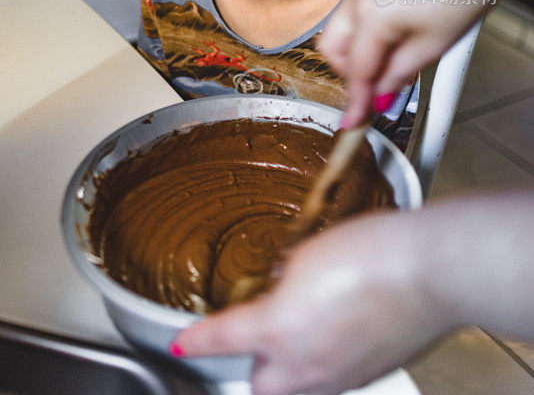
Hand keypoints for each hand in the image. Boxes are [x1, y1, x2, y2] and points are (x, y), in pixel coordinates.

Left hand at [174, 210, 454, 394]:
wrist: (430, 269)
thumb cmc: (372, 252)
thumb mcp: (307, 252)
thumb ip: (284, 279)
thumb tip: (280, 289)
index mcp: (278, 329)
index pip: (221, 339)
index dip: (196, 340)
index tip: (183, 342)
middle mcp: (305, 364)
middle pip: (260, 386)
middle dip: (253, 364)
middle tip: (262, 331)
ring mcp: (341, 376)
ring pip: (299, 387)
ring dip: (291, 364)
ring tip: (306, 323)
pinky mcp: (370, 374)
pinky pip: (334, 378)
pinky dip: (326, 359)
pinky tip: (341, 326)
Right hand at [318, 0, 509, 126]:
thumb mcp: (434, 45)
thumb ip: (399, 75)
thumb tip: (380, 94)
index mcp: (370, 14)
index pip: (356, 70)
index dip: (357, 101)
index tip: (354, 122)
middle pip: (333, 50)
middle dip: (350, 74)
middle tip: (376, 90)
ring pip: (341, 31)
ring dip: (358, 53)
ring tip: (393, 64)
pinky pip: (354, 14)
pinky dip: (366, 34)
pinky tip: (395, 40)